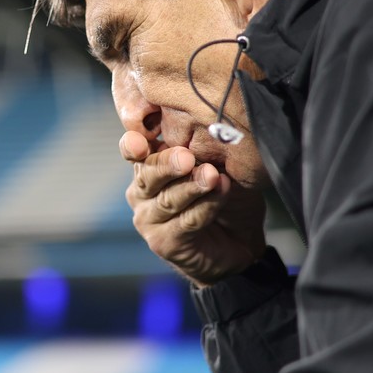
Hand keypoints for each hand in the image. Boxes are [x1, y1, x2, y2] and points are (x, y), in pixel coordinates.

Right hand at [121, 130, 266, 285]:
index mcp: (148, 165)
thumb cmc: (224, 194)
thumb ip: (201, 149)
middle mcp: (141, 192)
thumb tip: (207, 129)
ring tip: (212, 176)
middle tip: (187, 157)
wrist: (239, 240)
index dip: (132, 146)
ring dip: (192, 186)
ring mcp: (149, 219)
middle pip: (147, 174)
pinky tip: (222, 193)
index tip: (141, 143)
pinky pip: (186, 222)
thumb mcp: (214, 163)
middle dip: (167, 164)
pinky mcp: (164, 242)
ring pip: (168, 199)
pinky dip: (206, 206)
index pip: (132, 150)